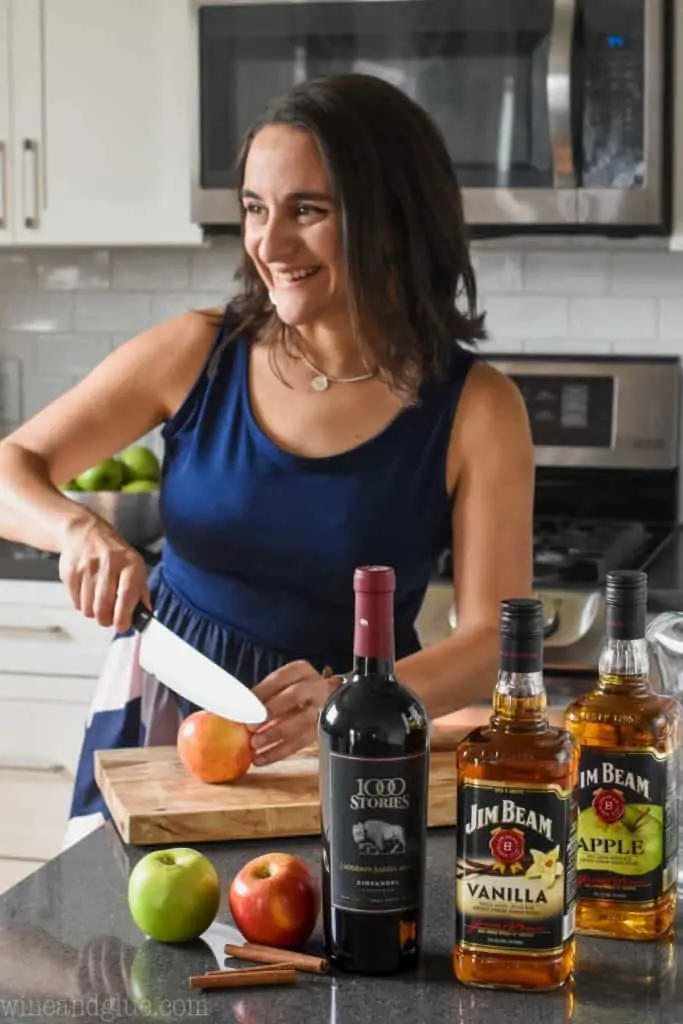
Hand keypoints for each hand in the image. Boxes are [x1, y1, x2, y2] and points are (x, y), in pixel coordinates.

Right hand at [58, 512, 149, 632]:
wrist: (85, 532)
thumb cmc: (114, 553)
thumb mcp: (135, 566)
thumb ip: (141, 592)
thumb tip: (145, 615)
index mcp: (130, 565)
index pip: (126, 597)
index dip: (123, 618)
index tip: (122, 626)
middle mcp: (108, 565)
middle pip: (103, 608)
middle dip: (106, 620)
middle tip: (109, 618)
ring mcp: (87, 568)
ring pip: (88, 609)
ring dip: (93, 613)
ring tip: (98, 603)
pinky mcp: (70, 573)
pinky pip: (75, 603)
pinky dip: (82, 605)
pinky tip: (87, 594)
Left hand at [250, 661, 340, 765]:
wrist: (328, 700)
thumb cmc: (298, 692)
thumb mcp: (285, 686)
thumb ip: (265, 696)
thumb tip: (240, 710)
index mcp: (301, 671)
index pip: (280, 678)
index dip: (261, 692)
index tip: (244, 706)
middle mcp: (315, 687)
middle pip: (293, 697)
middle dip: (270, 711)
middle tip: (251, 726)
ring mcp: (322, 709)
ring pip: (300, 722)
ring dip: (275, 734)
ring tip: (255, 744)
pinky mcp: (322, 731)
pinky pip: (301, 742)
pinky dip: (279, 752)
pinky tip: (262, 758)